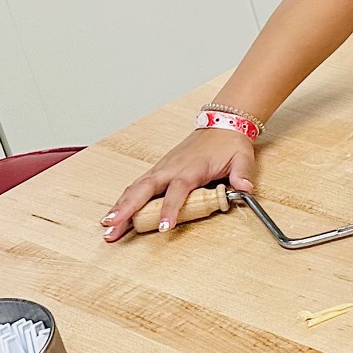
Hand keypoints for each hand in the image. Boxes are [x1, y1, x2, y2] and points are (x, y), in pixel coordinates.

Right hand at [101, 128, 254, 239]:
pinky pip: (138, 186)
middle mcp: (171, 168)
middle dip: (127, 208)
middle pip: (144, 189)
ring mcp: (162, 169)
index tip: (164, 227)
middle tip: (111, 227)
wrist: (221, 125)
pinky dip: (124, 199)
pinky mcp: (159, 171)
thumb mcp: (242, 157)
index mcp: (191, 168)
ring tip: (106, 226)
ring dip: (120, 206)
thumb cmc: (229, 144)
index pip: (178, 190)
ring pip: (136, 188)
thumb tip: (246, 189)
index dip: (171, 209)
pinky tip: (114, 214)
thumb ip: (243, 174)